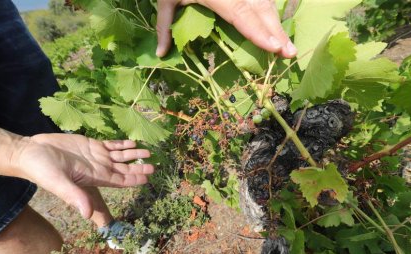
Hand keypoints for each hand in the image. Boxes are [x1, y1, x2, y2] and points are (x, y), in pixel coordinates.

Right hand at [13, 133, 153, 218]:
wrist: (31, 153)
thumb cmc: (42, 169)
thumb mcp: (58, 183)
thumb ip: (74, 197)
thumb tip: (88, 215)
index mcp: (94, 177)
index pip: (120, 180)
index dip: (135, 179)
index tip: (149, 177)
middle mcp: (99, 167)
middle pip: (124, 168)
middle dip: (139, 167)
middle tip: (155, 165)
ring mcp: (96, 155)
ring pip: (120, 155)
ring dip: (134, 153)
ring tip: (148, 151)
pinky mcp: (90, 144)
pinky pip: (110, 144)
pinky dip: (122, 143)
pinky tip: (132, 142)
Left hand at [156, 0, 296, 57]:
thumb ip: (164, 26)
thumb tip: (159, 54)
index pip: (241, 14)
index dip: (258, 31)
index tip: (274, 47)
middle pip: (260, 8)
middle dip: (275, 31)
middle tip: (289, 53)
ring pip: (264, 1)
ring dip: (276, 23)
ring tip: (285, 45)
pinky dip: (269, 11)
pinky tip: (275, 26)